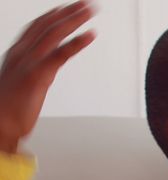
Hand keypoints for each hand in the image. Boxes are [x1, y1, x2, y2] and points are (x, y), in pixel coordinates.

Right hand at [0, 1, 95, 153]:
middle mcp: (21, 54)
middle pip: (47, 26)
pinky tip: (90, 35)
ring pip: (54, 34)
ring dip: (74, 19)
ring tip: (90, 11)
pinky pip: (60, 54)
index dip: (52, 16)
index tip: (65, 8)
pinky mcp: (38, 75)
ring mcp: (29, 63)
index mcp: (16, 55)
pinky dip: (77, 43)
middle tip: (86, 4)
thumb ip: (28, 75)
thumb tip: (37, 77)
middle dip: (67, 12)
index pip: (35, 28)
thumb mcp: (18, 86)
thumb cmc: (6, 112)